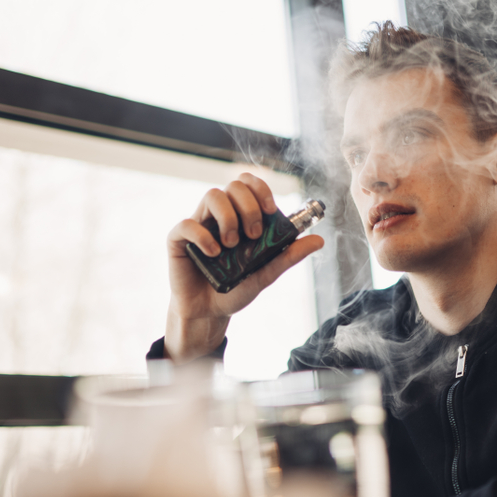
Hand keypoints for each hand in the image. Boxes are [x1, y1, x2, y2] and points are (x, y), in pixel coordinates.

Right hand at [165, 173, 323, 362]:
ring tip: (233, 245)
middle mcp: (218, 214)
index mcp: (239, 215)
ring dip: (228, 218)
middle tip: (254, 235)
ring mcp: (198, 224)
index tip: (270, 211)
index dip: (260, 189)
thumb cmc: (235, 289)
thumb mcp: (266, 273)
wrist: (210, 313)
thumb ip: (288, 256)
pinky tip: (214, 253)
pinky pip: (187, 224)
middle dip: (249, 206)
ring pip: (212, 196)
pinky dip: (203, 236)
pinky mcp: (178, 240)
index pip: (248, 183)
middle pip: (233, 185)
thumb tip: (318, 240)